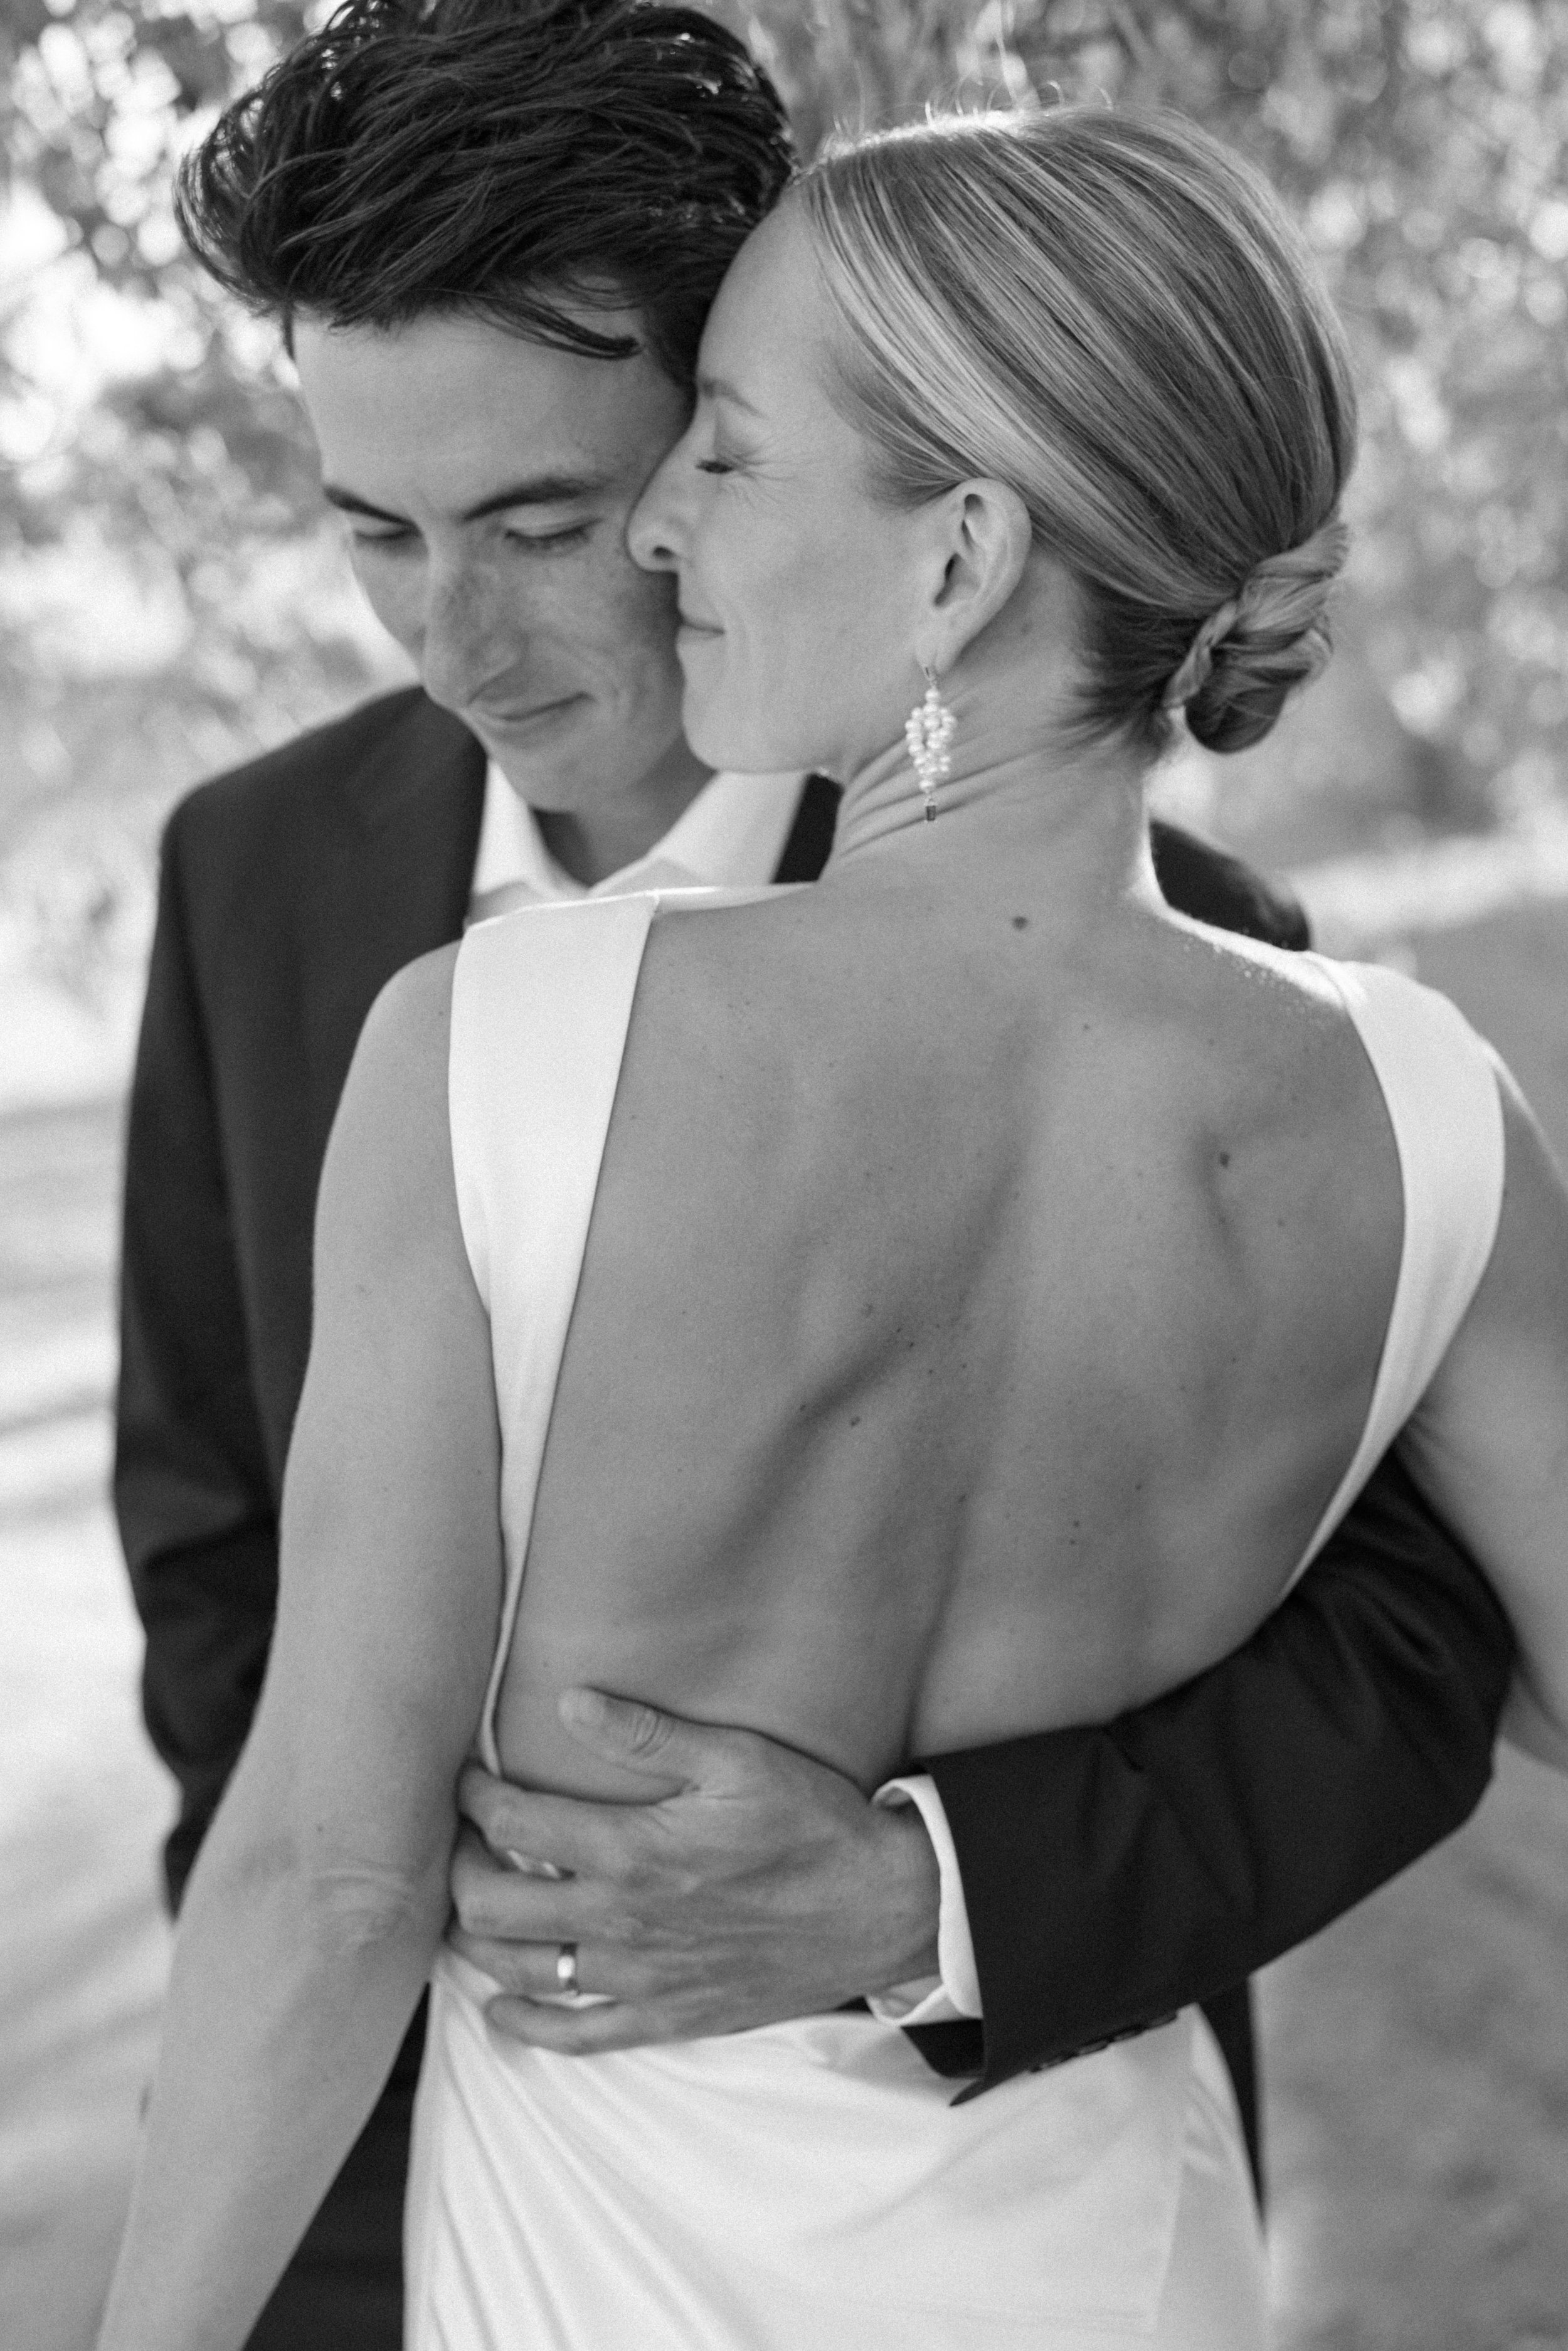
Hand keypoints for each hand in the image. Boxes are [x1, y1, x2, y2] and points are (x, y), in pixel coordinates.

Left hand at [446, 1688, 941, 2052]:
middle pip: (493, 1907)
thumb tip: (568, 1701)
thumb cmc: (812, 1822)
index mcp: (632, 1852)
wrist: (878, 1908)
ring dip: (477, 1944)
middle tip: (465, 1842)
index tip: (468, 1778)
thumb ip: (648, 1733)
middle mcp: (622, 1924)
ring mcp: (640, 1980)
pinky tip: (499, 2012)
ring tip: (470, 1909)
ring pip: (519, 1974)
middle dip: (461, 1870)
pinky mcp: (666, 2018)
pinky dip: (523, 2029)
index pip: (515, 1824)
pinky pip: (574, 2039)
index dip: (475, 1797)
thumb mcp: (738, 1758)